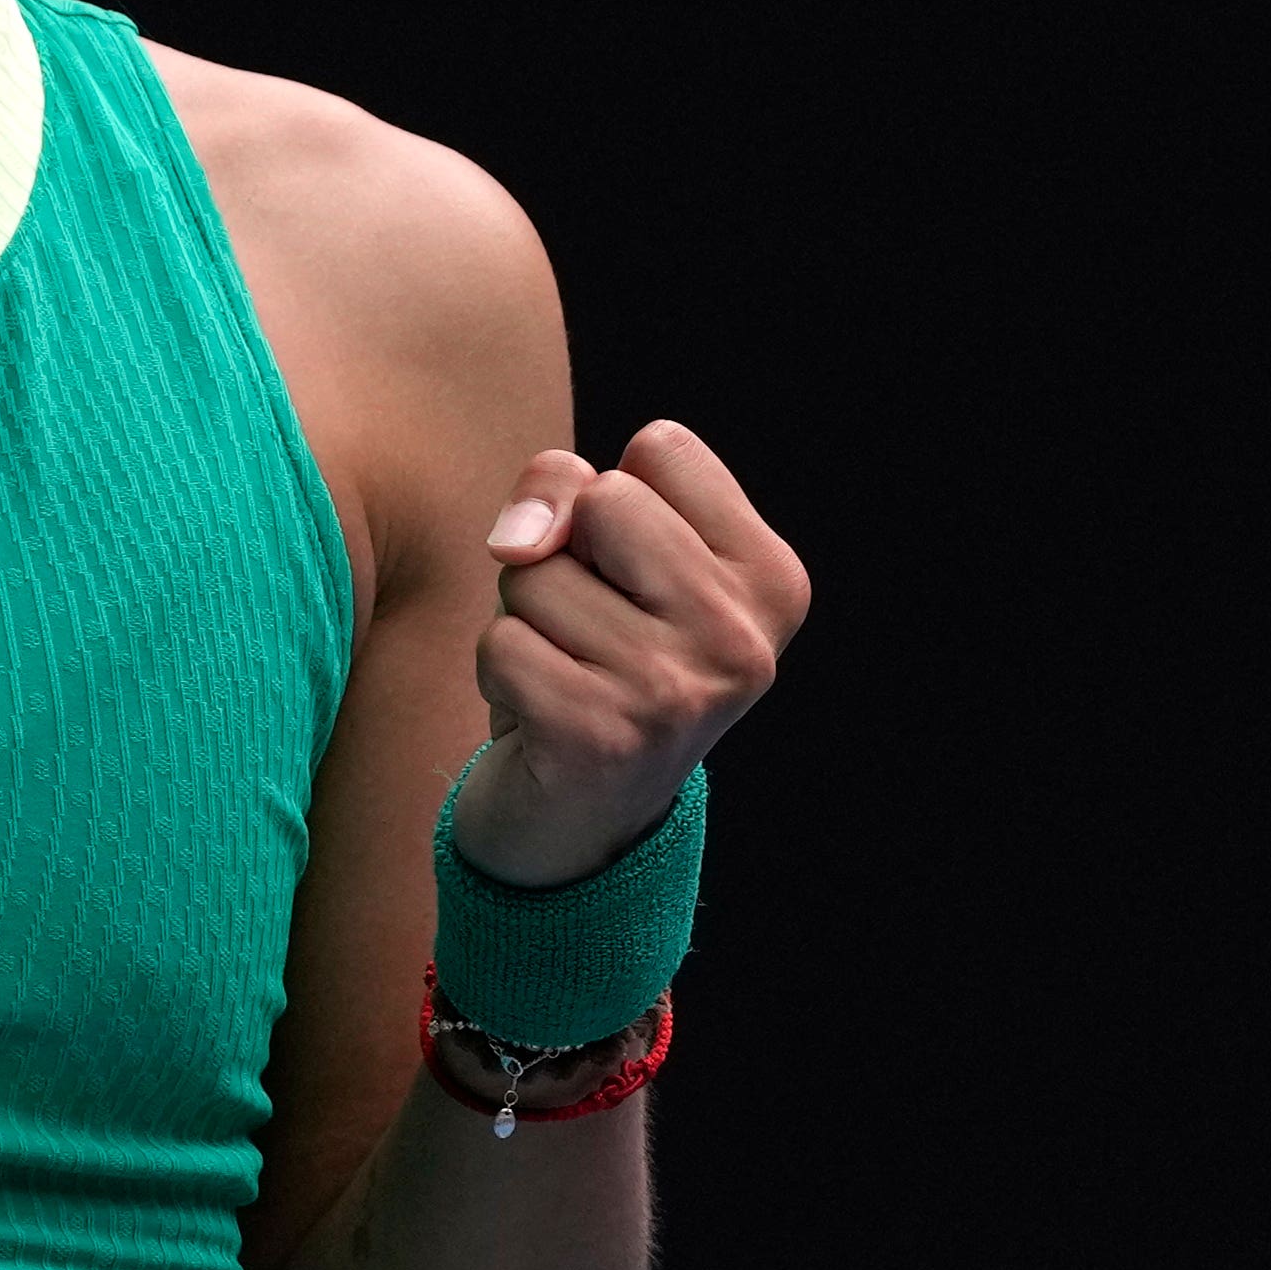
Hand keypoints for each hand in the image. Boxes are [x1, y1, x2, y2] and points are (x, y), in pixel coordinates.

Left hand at [449, 420, 808, 888]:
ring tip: (569, 676)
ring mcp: (676, 691)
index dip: (614, 503)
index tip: (633, 581)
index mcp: (771, 578)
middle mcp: (742, 637)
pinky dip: (499, 674)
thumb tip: (518, 540)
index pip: (663, 447)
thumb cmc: (592, 657)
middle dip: (566, 556)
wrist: (580, 822)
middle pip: (603, 498)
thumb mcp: (602, 549)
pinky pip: (501, 642)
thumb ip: (567, 486)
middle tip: (592, 633)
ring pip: (536, 571)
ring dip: (526, 620)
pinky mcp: (601, 737)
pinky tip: (541, 719)